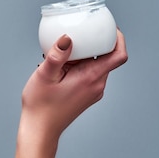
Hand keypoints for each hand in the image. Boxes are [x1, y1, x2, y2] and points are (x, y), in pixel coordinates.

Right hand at [21, 29, 127, 143]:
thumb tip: (67, 37)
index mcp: (91, 78)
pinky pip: (89, 74)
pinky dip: (80, 65)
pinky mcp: (86, 95)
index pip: (119, 55)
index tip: (109, 27)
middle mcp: (97, 85)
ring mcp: (93, 91)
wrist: (40, 130)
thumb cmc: (41, 105)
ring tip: (66, 50)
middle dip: (96, 43)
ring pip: (97, 65)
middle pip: (108, 57)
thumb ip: (57, 55)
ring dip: (85, 54)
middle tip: (81, 32)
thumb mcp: (45, 75)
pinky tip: (62, 65)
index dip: (118, 38)